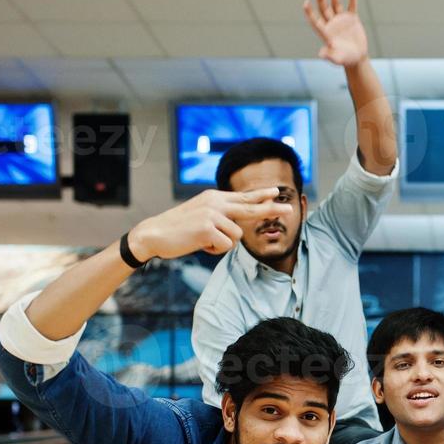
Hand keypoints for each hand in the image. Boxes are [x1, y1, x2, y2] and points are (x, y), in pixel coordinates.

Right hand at [128, 188, 290, 261]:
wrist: (154, 234)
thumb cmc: (179, 228)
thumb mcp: (201, 215)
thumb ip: (221, 214)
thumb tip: (241, 222)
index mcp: (214, 197)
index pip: (243, 197)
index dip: (261, 196)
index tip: (276, 192)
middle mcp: (215, 202)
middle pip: (250, 209)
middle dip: (271, 210)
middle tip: (289, 209)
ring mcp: (212, 214)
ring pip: (236, 236)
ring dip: (223, 244)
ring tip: (204, 240)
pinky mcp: (208, 229)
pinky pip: (226, 246)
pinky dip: (215, 250)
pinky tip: (200, 245)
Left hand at [302, 0, 368, 67]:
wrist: (357, 57)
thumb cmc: (345, 59)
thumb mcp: (338, 59)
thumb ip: (330, 56)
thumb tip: (321, 54)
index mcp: (325, 32)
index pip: (315, 20)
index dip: (309, 12)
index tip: (305, 3)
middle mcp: (331, 23)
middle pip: (323, 8)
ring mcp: (341, 20)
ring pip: (335, 4)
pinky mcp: (352, 18)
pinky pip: (351, 5)